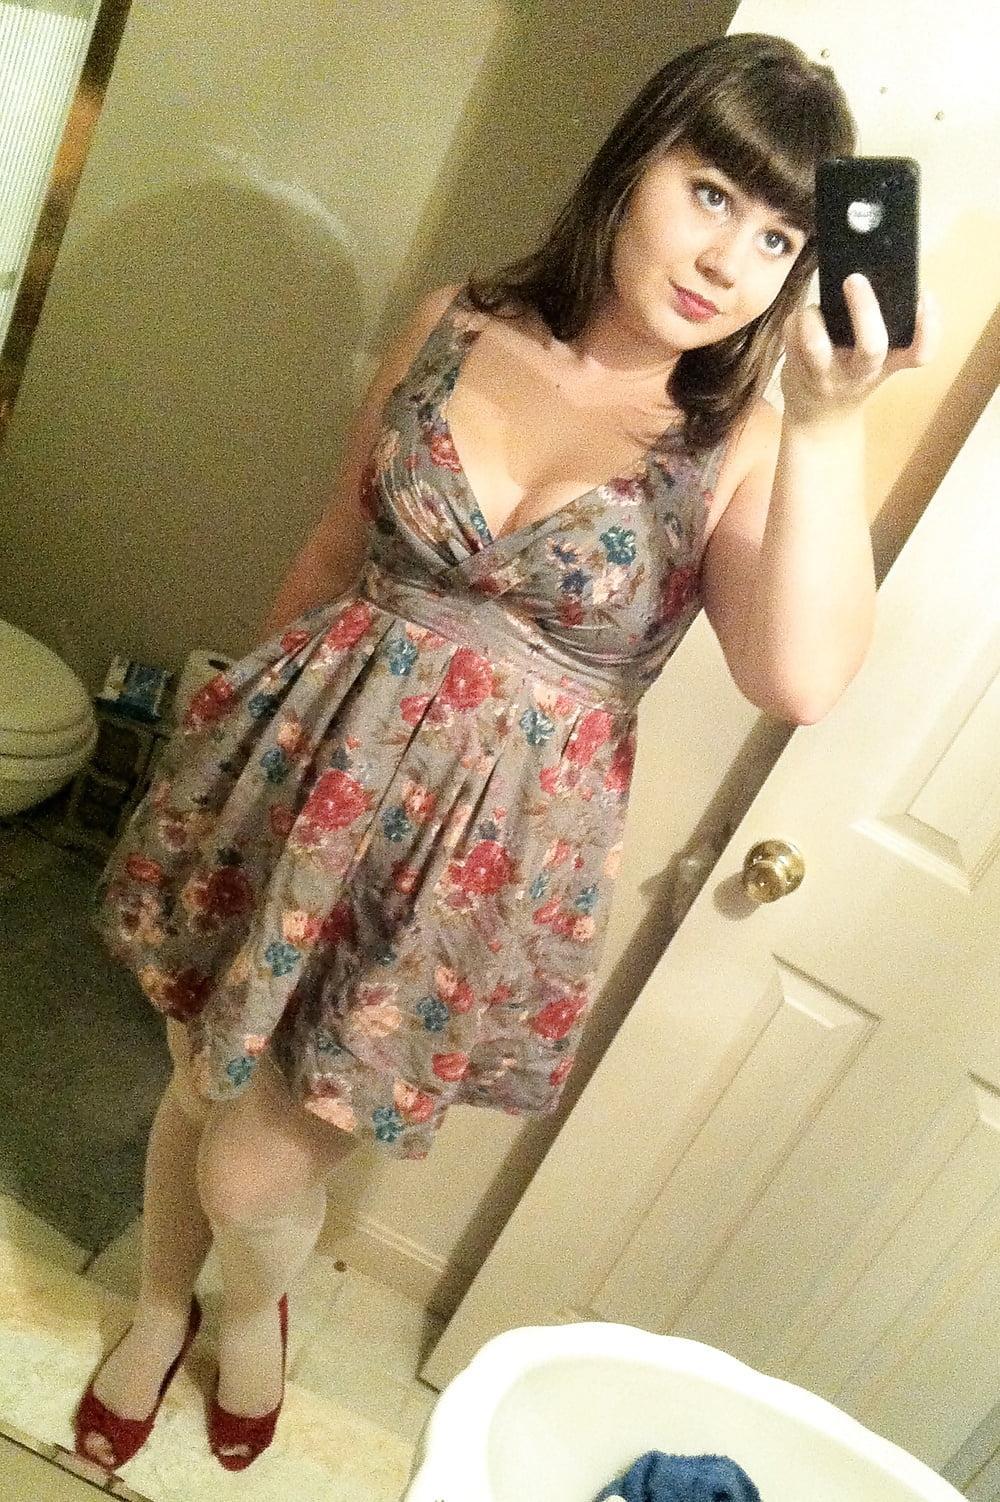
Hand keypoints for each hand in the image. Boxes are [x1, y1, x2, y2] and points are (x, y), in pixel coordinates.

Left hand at [780, 273, 940, 427]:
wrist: (819, 421)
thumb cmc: (851, 376)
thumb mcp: (876, 361)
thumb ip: (881, 328)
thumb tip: (872, 273)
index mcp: (888, 364)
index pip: (920, 354)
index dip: (928, 328)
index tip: (924, 298)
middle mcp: (860, 372)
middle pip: (871, 347)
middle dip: (864, 310)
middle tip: (854, 279)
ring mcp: (828, 375)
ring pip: (817, 347)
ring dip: (812, 318)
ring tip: (813, 309)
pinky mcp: (798, 372)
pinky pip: (791, 339)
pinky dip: (793, 322)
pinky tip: (799, 321)